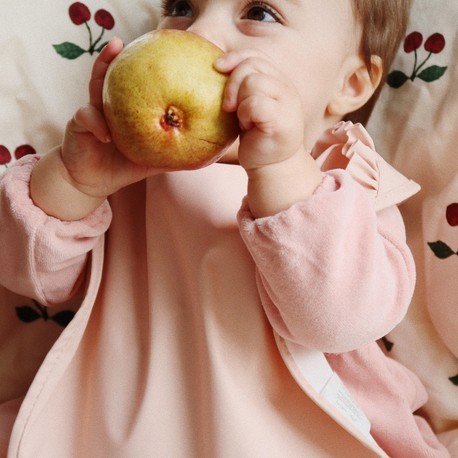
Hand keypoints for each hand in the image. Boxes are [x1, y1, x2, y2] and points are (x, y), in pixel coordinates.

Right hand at [60, 37, 161, 199]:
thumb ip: (172, 151)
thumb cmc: (124, 167)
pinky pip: (88, 119)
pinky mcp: (79, 126)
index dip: (141, 69)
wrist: (94, 182)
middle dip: (116, 57)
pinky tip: (106, 134)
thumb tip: (204, 151)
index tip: (156, 51)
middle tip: (123, 41)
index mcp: (125, 110)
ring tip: (113, 51)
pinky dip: (97, 125)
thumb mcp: (151, 157)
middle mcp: (108, 105)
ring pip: (95, 87)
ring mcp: (92, 112)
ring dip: (102, 70)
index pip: (133, 86)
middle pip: (111, 77)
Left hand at [215, 50, 321, 217]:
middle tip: (228, 107)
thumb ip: (243, 87)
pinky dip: (245, 114)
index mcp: (279, 82)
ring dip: (240, 102)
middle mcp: (286, 88)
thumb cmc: (257, 138)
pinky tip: (248, 127)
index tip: (217, 68)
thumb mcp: (249, 107)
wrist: (272, 168)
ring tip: (244, 120)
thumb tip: (216, 66)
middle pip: (251, 65)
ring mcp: (287, 103)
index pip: (256, 56)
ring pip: (253, 82)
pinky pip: (254, 103)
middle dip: (232, 83)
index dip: (235, 58)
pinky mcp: (281, 119)